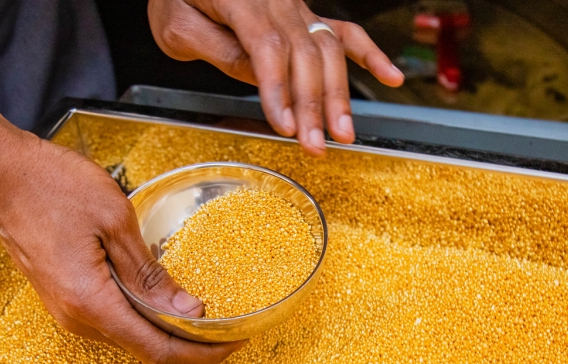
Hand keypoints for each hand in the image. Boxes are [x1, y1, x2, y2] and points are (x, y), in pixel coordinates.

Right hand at [0, 37, 242, 363]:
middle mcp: (77, 319)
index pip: (158, 349)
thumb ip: (151, 273)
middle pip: (145, 349)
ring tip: (201, 311)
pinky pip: (111, 320)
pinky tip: (162, 297)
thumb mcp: (115, 220)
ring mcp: (67, 312)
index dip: (200, 354)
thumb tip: (187, 310)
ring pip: (128, 336)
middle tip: (227, 328)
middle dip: (189, 343)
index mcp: (92, 304)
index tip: (232, 345)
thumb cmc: (52, 186)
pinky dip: (142, 316)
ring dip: (165, 329)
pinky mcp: (63, 299)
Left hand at [148, 0, 403, 156]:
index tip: (285, 126)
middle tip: (317, 145)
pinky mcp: (305, 15)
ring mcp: (296, 6)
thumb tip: (256, 76)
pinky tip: (391, 77)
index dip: (279, 90)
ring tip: (344, 133)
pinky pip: (342, 31)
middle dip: (313, 104)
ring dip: (338, 93)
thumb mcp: (176, 24)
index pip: (268, 47)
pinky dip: (369, 54)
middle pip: (304, 54)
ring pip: (327, 48)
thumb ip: (215, 48)